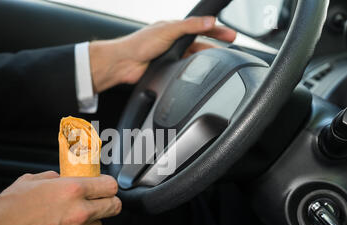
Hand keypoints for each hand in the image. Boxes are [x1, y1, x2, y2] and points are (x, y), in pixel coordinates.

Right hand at [0, 172, 120, 224]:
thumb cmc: (8, 211)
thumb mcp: (29, 181)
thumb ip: (52, 177)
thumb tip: (61, 178)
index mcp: (72, 190)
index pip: (110, 186)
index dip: (108, 185)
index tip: (104, 187)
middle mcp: (79, 213)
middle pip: (114, 207)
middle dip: (108, 203)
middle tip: (98, 202)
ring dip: (91, 222)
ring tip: (72, 220)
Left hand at [89, 16, 236, 92]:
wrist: (124, 64)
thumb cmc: (139, 44)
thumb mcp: (168, 30)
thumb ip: (189, 26)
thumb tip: (209, 21)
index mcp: (173, 28)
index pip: (200, 27)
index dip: (216, 29)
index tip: (231, 34)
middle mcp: (173, 41)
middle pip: (199, 43)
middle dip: (215, 44)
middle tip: (231, 47)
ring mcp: (170, 56)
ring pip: (193, 57)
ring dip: (204, 59)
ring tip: (219, 62)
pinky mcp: (167, 69)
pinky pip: (184, 69)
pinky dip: (193, 70)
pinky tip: (199, 73)